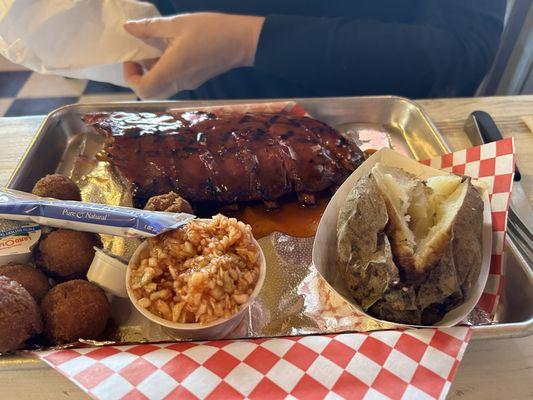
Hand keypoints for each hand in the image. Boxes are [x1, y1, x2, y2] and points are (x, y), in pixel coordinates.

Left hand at [123, 13, 264, 98]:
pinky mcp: (196, 79)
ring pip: (161, 86)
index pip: (144, 90)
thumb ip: (150, 28)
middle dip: (139, 75)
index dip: (131, 77)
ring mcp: (189, 83)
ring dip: (152, 70)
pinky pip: (173, 80)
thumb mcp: (177, 23)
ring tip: (154, 46)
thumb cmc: (212, 30)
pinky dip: (165, 68)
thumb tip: (128, 28)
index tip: (132, 58)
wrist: (243, 41)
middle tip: (139, 55)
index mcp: (173, 70)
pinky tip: (169, 47)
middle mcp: (180, 82)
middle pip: (151, 91)